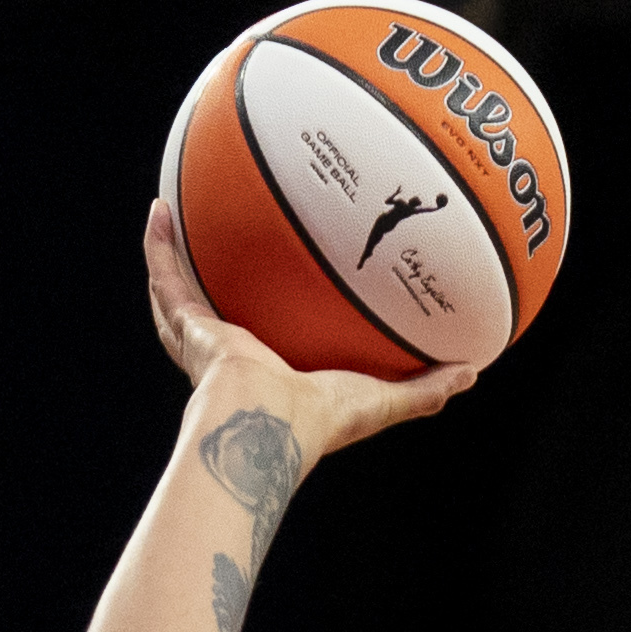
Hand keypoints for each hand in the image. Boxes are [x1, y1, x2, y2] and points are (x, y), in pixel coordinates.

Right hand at [140, 202, 476, 458]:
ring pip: (179, 293)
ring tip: (170, 213)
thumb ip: (425, 388)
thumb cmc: (319, 422)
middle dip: (213, 281)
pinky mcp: (189, 327)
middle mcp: (231, 355)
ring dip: (173, 255)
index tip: (279, 286)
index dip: (269, 316)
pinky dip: (158, 245)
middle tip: (218, 244)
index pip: (268, 339)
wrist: (270, 423)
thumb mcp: (383, 399)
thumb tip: (473, 371)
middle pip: (215, 312)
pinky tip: (157, 208)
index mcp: (271, 372)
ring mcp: (203, 341)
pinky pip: (168, 277)